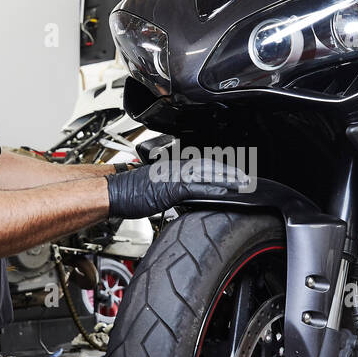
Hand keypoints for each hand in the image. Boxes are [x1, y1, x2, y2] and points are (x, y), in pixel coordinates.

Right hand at [105, 157, 249, 219]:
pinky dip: (213, 188)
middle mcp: (175, 168)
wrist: (111, 192)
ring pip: (207, 174)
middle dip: (230, 172)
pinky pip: (197, 187)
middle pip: (209, 166)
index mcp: (171, 166)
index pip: (202, 164)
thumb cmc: (127, 190)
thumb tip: (180, 190)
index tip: (234, 174)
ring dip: (227, 179)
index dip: (220, 168)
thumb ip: (170, 185)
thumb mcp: (154, 185)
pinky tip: (226, 192)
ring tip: (243, 185)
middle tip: (246, 179)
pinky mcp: (171, 188)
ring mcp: (174, 177)